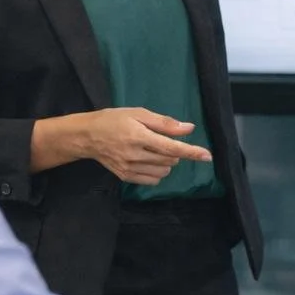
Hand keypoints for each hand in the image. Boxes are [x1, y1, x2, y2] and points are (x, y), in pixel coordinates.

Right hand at [75, 107, 211, 183]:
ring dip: (167, 162)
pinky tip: (149, 161)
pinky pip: (152, 180)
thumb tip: (188, 128)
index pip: (172, 147)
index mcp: (139, 136)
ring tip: (153, 150)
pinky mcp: (125, 177)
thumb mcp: (138, 114)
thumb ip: (164, 123)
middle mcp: (135, 155)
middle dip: (174, 151)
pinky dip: (157, 172)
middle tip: (161, 139)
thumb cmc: (114, 119)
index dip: (191, 152)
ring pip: (163, 171)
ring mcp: (129, 168)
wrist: (87, 136)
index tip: (207, 156)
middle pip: (169, 160)